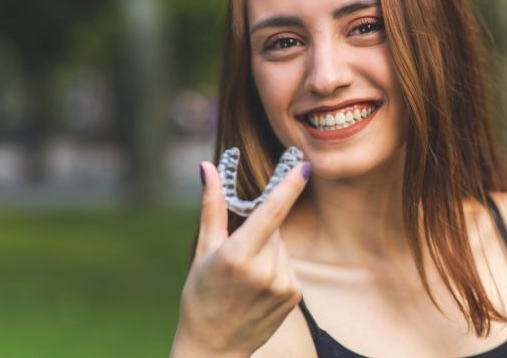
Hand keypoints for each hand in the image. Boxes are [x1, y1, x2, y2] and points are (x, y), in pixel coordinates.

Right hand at [170, 159, 310, 356]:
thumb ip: (211, 206)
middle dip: (261, 230)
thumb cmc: (201, 295)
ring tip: (247, 276)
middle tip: (239, 251)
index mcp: (237, 256)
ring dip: (268, 250)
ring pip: (282, 247)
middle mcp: (264, 270)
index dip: (290, 186)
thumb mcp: (203, 250)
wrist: (213, 347)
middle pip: (274, 228)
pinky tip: (259, 287)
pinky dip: (276, 267)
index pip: (271, 212)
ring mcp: (283, 285)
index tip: (304, 166)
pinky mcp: (294, 295)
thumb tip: (208, 167)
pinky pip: (288, 265)